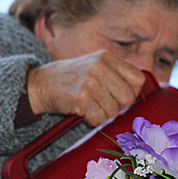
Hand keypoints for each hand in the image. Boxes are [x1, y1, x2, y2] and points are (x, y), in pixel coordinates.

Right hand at [27, 51, 145, 125]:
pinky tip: (82, 111)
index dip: (132, 93)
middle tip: (102, 105)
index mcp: (106, 58)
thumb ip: (115, 74)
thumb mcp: (94, 66)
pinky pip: (99, 118)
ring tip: (89, 106)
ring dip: (102, 114)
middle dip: (117, 107)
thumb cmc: (69, 79)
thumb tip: (137, 93)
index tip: (119, 97)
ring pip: (114, 111)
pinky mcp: (81, 97)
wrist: (39, 84)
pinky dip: (92, 120)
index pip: (138, 79)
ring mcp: (91, 81)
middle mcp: (100, 66)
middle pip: (128, 97)